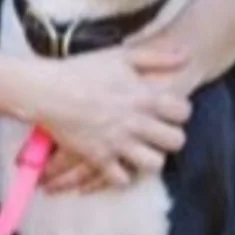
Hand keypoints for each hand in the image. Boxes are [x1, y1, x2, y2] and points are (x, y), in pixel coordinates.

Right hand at [30, 41, 193, 191]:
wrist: (47, 90)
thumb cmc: (83, 69)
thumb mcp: (121, 56)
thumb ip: (156, 57)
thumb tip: (186, 55)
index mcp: (143, 96)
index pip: (183, 112)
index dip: (180, 112)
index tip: (170, 111)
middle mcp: (136, 122)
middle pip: (176, 141)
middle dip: (171, 138)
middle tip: (159, 134)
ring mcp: (118, 142)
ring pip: (154, 164)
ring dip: (150, 159)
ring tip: (142, 152)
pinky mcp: (99, 158)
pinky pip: (121, 179)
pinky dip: (122, 175)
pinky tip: (119, 165)